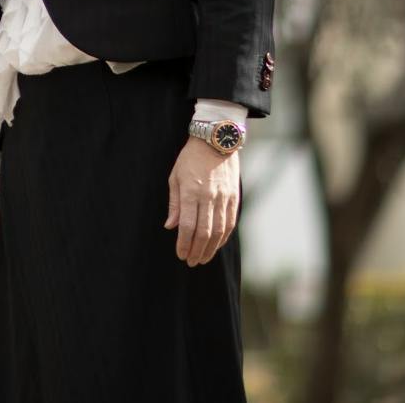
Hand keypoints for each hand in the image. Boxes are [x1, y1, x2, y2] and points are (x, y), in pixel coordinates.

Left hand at [164, 138, 239, 265]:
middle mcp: (209, 197)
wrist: (216, 141)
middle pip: (204, 232)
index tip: (180, 254)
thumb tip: (170, 227)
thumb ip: (174, 204)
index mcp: (191, 192)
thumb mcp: (175, 177)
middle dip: (196, 250)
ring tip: (202, 259)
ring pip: (219, 231)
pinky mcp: (234, 198)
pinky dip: (223, 238)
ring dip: (210, 248)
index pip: (187, 225)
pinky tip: (216, 246)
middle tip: (191, 262)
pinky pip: (229, 223)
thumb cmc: (190, 159)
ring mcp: (223, 198)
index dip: (183, 243)